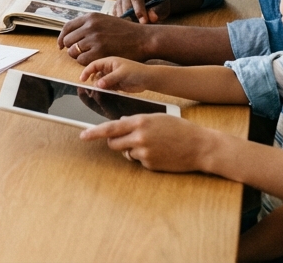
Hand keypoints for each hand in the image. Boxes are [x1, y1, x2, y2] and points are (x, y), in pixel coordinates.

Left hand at [58, 12, 153, 63]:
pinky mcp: (99, 52)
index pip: (67, 27)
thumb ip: (89, 25)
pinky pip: (81, 60)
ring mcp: (94, 39)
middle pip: (68, 40)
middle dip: (71, 48)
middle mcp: (90, 26)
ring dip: (78, 56)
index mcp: (91, 17)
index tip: (61, 45)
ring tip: (88, 57)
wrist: (142, 39)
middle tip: (79, 53)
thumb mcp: (105, 20)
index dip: (62, 37)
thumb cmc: (125, 32)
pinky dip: (84, 63)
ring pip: (73, 51)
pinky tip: (93, 61)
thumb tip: (72, 34)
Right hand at [79, 57, 152, 92]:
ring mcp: (112, 77)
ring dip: (100, 87)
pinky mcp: (116, 85)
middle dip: (93, 81)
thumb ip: (109, 79)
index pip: (94, 65)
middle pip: (95, 74)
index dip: (87, 71)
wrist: (148, 79)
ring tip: (103, 91)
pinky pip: (107, 88)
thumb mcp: (121, 74)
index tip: (82, 79)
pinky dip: (105, 91)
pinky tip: (108, 93)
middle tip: (94, 88)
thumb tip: (96, 84)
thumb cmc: (137, 72)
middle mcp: (109, 69)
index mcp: (109, 62)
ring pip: (100, 82)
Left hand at [80, 113, 211, 171]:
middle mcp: (139, 137)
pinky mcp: (150, 165)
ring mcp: (144, 152)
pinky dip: (145, 158)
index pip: (110, 128)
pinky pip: (139, 161)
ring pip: (126, 153)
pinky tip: (160, 153)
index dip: (94, 132)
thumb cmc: (180, 129)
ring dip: (132, 150)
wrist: (200, 146)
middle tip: (127, 140)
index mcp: (140, 122)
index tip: (83, 135)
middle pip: (114, 143)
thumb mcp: (157, 118)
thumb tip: (121, 122)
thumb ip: (137, 120)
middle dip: (115, 142)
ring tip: (153, 145)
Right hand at [116, 0, 171, 22]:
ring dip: (127, 21)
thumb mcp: (161, 6)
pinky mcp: (116, 4)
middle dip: (133, 18)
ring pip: (119, 11)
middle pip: (126, 5)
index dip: (139, 11)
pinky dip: (122, 22)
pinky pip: (116, 14)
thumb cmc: (158, 2)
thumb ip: (155, 12)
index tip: (144, 22)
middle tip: (141, 28)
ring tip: (138, 26)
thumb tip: (152, 19)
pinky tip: (131, 25)